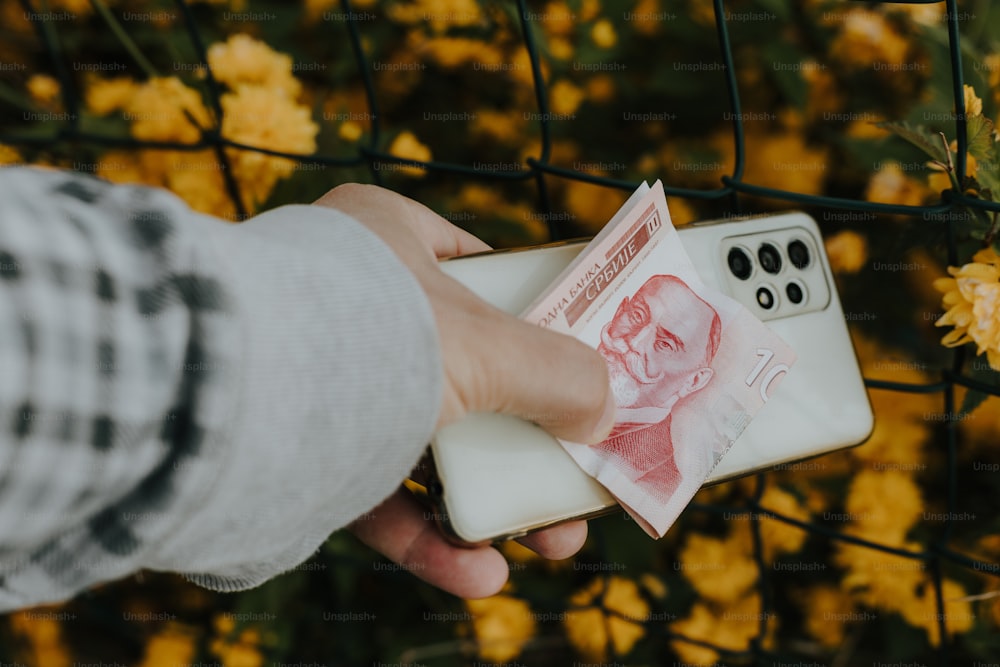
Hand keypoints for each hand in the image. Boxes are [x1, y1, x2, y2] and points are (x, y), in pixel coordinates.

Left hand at [314, 184, 615, 597]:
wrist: (225, 398)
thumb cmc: (370, 334)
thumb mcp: (487, 348)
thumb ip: (560, 374)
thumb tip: (605, 411)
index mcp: (386, 238)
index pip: (476, 266)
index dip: (534, 313)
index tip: (575, 354)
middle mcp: (351, 302)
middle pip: (462, 371)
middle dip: (526, 434)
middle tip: (574, 472)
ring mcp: (321, 379)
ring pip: (422, 441)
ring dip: (487, 500)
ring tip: (547, 542)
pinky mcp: (296, 450)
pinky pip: (372, 490)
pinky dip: (426, 535)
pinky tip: (477, 575)